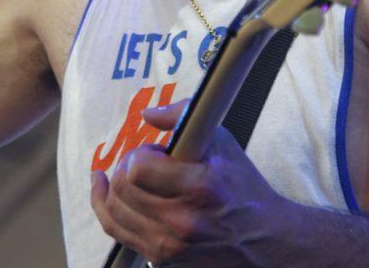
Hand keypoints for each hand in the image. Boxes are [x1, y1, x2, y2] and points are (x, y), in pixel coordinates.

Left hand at [89, 100, 289, 265]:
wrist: (264, 237)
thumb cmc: (242, 186)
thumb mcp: (222, 142)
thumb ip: (184, 117)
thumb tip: (147, 114)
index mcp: (198, 187)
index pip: (138, 169)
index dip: (139, 154)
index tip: (154, 151)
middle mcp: (181, 221)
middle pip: (123, 189)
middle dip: (125, 167)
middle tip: (143, 162)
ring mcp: (170, 246)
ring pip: (114, 212)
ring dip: (114, 188)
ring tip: (125, 176)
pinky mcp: (162, 260)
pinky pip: (118, 233)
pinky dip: (106, 209)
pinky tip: (104, 192)